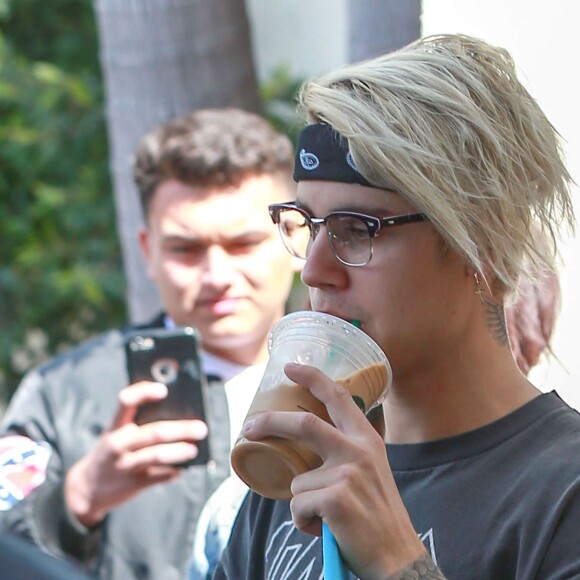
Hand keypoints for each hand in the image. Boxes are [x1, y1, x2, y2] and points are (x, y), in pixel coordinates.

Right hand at [65, 381, 207, 526]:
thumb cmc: (113, 452)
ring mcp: (125, 465)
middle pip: (154, 432)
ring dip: (179, 451)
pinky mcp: (133, 484)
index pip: (126, 401)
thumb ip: (140, 423)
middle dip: (181, 430)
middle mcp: (118, 443)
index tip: (163, 390)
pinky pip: (158, 477)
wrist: (87, 488)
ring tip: (194, 449)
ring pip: (157, 455)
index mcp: (115, 425)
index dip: (144, 393)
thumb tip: (180, 414)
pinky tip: (182, 470)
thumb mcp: (117, 433)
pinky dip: (173, 472)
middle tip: (202, 428)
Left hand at [241, 363, 424, 578]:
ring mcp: (348, 473)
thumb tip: (302, 450)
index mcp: (367, 439)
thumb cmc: (376, 514)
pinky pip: (297, 506)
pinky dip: (303, 522)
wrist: (397, 557)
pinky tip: (327, 529)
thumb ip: (345, 452)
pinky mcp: (335, 498)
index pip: (338, 397)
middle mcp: (359, 450)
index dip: (313, 377)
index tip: (290, 367)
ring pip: (297, 481)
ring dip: (303, 504)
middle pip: (304, 424)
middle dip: (270, 423)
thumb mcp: (370, 470)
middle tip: (248, 428)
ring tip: (328, 517)